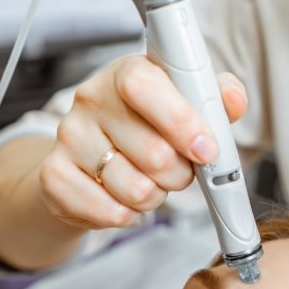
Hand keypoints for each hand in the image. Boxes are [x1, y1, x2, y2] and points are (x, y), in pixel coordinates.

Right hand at [38, 54, 247, 229]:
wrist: (90, 158)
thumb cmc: (144, 126)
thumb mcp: (183, 103)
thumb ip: (214, 98)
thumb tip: (234, 100)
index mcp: (126, 73)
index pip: (145, 87)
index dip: (182, 122)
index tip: (207, 149)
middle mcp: (91, 100)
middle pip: (154, 153)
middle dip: (180, 173)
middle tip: (179, 170)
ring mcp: (68, 138)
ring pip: (136, 189)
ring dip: (156, 196)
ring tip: (149, 182)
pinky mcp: (54, 177)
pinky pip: (111, 212)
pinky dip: (129, 215)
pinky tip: (124, 197)